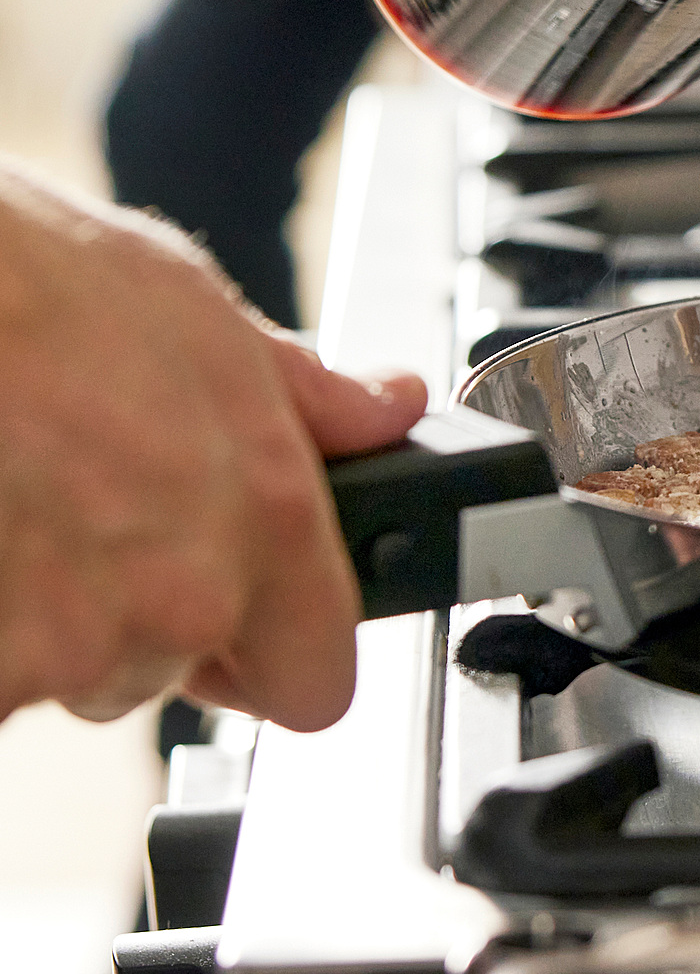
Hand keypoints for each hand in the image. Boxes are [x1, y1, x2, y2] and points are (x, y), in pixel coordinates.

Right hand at [0, 164, 425, 729]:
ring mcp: (74, 646)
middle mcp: (185, 599)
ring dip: (59, 615)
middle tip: (104, 510)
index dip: (289, 654)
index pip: (319, 679)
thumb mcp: (209, 322)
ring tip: (36, 501)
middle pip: (179, 664)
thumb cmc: (44, 294)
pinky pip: (1, 677)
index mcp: (268, 518)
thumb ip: (311, 400)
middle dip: (148, 606)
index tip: (263, 629)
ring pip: (81, 668)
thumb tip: (387, 407)